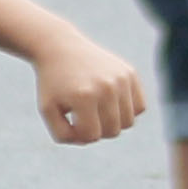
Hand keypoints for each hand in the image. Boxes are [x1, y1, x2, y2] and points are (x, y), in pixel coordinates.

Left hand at [31, 28, 145, 145]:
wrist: (60, 48)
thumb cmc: (53, 84)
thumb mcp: (47, 111)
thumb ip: (64, 135)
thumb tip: (91, 140)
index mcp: (84, 98)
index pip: (92, 136)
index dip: (79, 135)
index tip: (70, 120)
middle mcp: (107, 87)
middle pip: (113, 131)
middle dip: (97, 131)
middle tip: (83, 116)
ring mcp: (121, 79)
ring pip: (129, 122)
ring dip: (113, 123)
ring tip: (97, 110)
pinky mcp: (130, 73)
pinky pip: (139, 107)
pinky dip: (127, 111)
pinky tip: (110, 102)